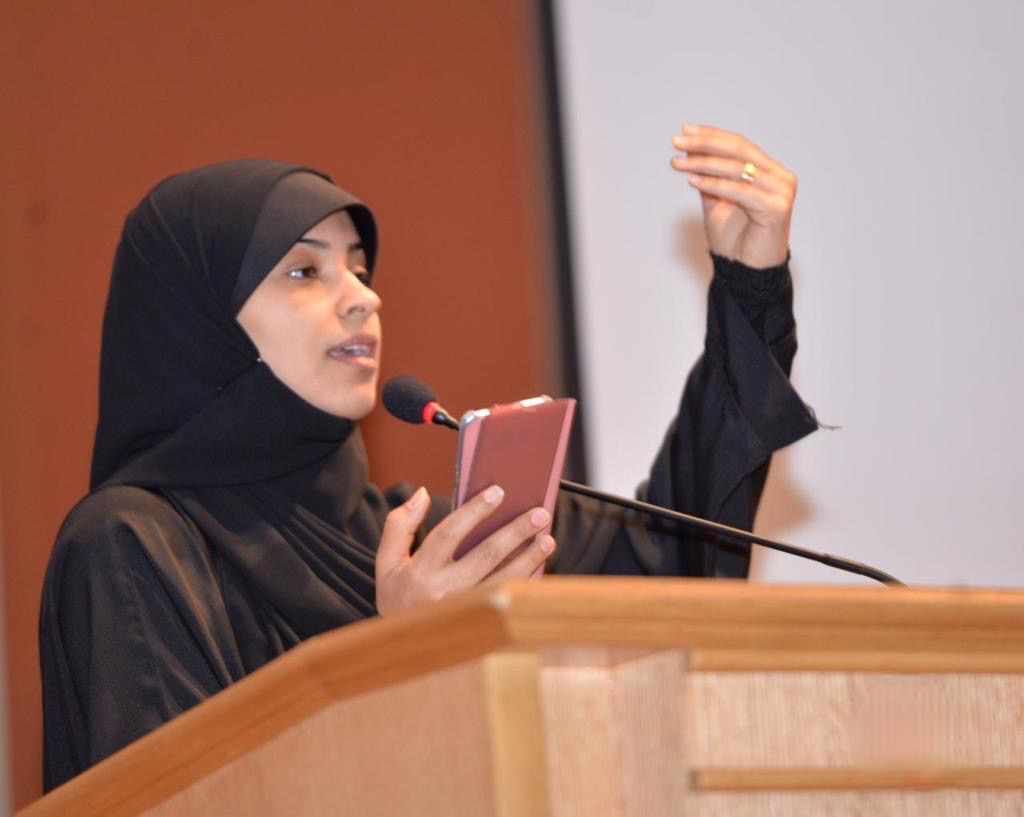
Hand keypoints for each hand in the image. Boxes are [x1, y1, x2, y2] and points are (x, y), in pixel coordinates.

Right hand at [375, 485, 555, 615]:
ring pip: (505, 580)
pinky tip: (540, 565)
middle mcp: (444, 592)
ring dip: (529, 558)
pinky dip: (528, 582)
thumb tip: (422, 493)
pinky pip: (510, 600)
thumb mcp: (387, 562)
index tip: (498, 492)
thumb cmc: (398, 597)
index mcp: (420, 572)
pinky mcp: (481, 624)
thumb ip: (400, 524)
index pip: (449, 534)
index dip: (474, 510)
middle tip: (540, 513)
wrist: (403, 648)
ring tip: (547, 538)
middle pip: (486, 555)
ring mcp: (465, 611)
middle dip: (516, 532)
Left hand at [671, 124, 796, 268]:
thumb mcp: (716, 202)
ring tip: (678, 163)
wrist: (746, 273)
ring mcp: (782, 192)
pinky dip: (714, 184)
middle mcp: (780, 178)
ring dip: (703, 163)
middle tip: (677, 142)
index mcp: (770, 172)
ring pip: (738, 169)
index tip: (684, 131)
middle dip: (705, 144)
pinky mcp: (777, 208)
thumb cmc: (734, 241)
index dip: (712, 136)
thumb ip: (709, 178)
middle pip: (739, 151)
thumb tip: (691, 151)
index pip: (740, 145)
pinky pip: (740, 191)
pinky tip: (692, 180)